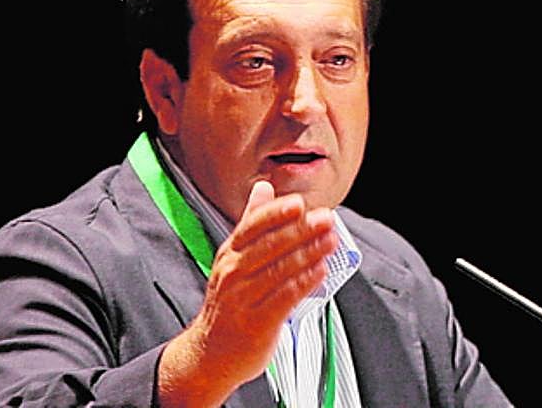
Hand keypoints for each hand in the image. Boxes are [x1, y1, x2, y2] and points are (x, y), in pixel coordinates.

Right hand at [158, 180, 337, 406]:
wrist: (210, 353)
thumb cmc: (228, 302)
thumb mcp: (234, 257)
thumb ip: (252, 222)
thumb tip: (264, 188)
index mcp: (230, 253)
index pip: (252, 226)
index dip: (276, 214)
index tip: (299, 204)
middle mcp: (233, 272)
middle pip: (270, 246)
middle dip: (301, 230)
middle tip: (326, 219)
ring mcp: (243, 298)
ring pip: (280, 270)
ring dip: (309, 253)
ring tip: (331, 241)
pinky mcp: (256, 323)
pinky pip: (284, 298)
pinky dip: (304, 283)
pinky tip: (321, 272)